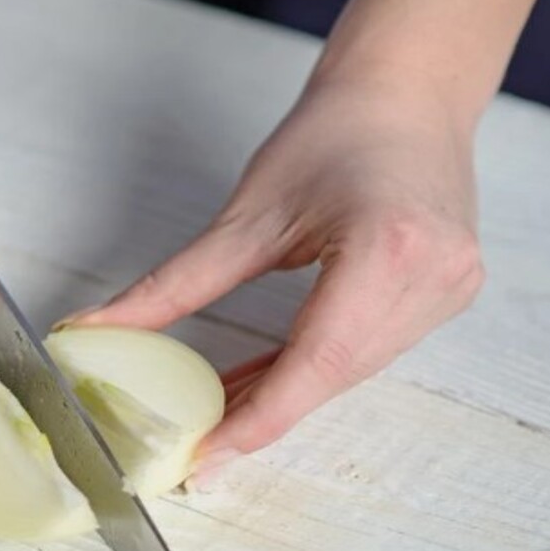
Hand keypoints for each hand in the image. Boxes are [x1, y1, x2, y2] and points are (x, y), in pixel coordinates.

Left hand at [64, 76, 485, 476]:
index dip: (256, 420)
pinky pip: (365, 351)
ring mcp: (448, 289)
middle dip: (259, 413)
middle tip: (193, 442)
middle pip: (332, 375)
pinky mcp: (443, 293)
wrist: (404, 92)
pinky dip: (311, 368)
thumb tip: (101, 327)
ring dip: (282, 393)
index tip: (204, 458)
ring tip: (215, 411)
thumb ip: (174, 284)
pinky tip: (260, 381)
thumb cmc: (331, 132)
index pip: (316, 362)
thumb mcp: (246, 213)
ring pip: (349, 371)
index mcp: (389, 249)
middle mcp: (433, 277)